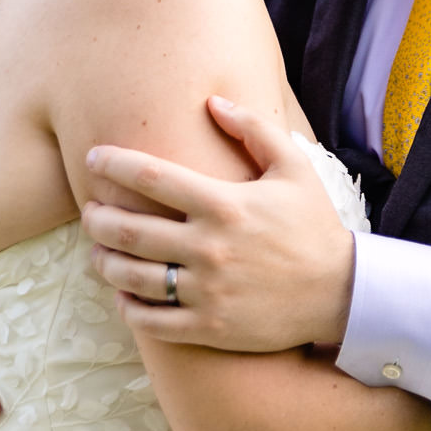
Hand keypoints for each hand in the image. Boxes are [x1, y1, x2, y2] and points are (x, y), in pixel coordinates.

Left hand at [82, 99, 356, 352]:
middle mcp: (210, 247)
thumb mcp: (294, 167)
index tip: (93, 158)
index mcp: (226, 204)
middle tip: (89, 211)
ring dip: (104, 262)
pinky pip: (151, 320)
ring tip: (98, 252)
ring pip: (132, 277)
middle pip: (130, 230)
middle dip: (97, 218)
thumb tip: (212, 103)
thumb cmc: (314, 225)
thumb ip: (254, 129)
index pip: (152, 178)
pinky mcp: (209, 327)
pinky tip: (124, 295)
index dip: (114, 164)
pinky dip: (128, 307)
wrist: (340, 292)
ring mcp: (207, 291)